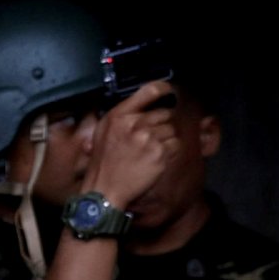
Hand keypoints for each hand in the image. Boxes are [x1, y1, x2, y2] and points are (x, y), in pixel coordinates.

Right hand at [80, 82, 181, 209]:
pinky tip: (155, 159)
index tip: (169, 91)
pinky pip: (175, 144)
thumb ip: (122, 116)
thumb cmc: (103, 163)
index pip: (150, 91)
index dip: (164, 89)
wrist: (104, 190)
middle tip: (149, 138)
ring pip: (171, 130)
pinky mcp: (160, 154)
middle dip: (160, 124)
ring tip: (149, 151)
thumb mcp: (103, 132)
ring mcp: (149, 139)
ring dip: (165, 139)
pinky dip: (169, 151)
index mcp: (119, 116)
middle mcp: (135, 124)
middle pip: (164, 113)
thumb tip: (143, 104)